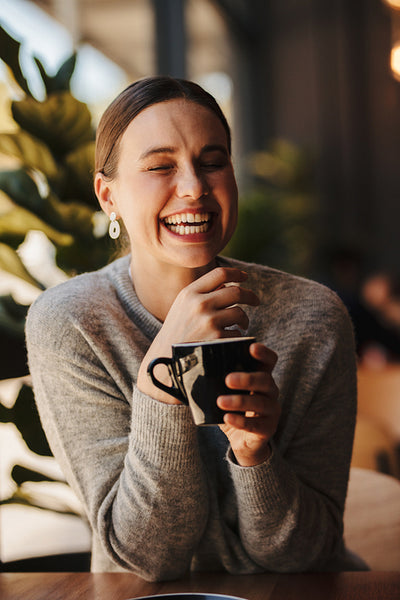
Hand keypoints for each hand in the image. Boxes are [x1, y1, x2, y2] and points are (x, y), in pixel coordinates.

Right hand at [137, 267, 259, 402]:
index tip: (245, 277)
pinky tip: (232, 341)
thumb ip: (202, 294)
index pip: (220, 274)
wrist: (165, 361)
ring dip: (244, 319)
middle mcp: (199, 304)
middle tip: (255, 301)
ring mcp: (209, 321)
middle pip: (236, 291)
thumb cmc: (177, 333)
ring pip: (240, 313)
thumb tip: (230, 284)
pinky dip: (238, 337)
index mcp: (189, 293)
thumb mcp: (183, 307)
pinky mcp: (217, 339)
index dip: (236, 274)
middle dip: (250, 296)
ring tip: (242, 325)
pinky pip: (238, 333)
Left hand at [217, 343, 279, 465]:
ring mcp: (272, 410)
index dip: (263, 353)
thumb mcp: (225, 391)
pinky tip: (227, 418)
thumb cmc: (233, 409)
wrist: (242, 440)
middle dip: (247, 378)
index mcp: (261, 377)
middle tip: (227, 379)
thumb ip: (214, 378)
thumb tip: (183, 366)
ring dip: (239, 401)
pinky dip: (240, 421)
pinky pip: (256, 425)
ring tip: (220, 401)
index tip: (251, 348)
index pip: (269, 360)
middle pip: (265, 380)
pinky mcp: (268, 428)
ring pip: (261, 403)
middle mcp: (270, 391)